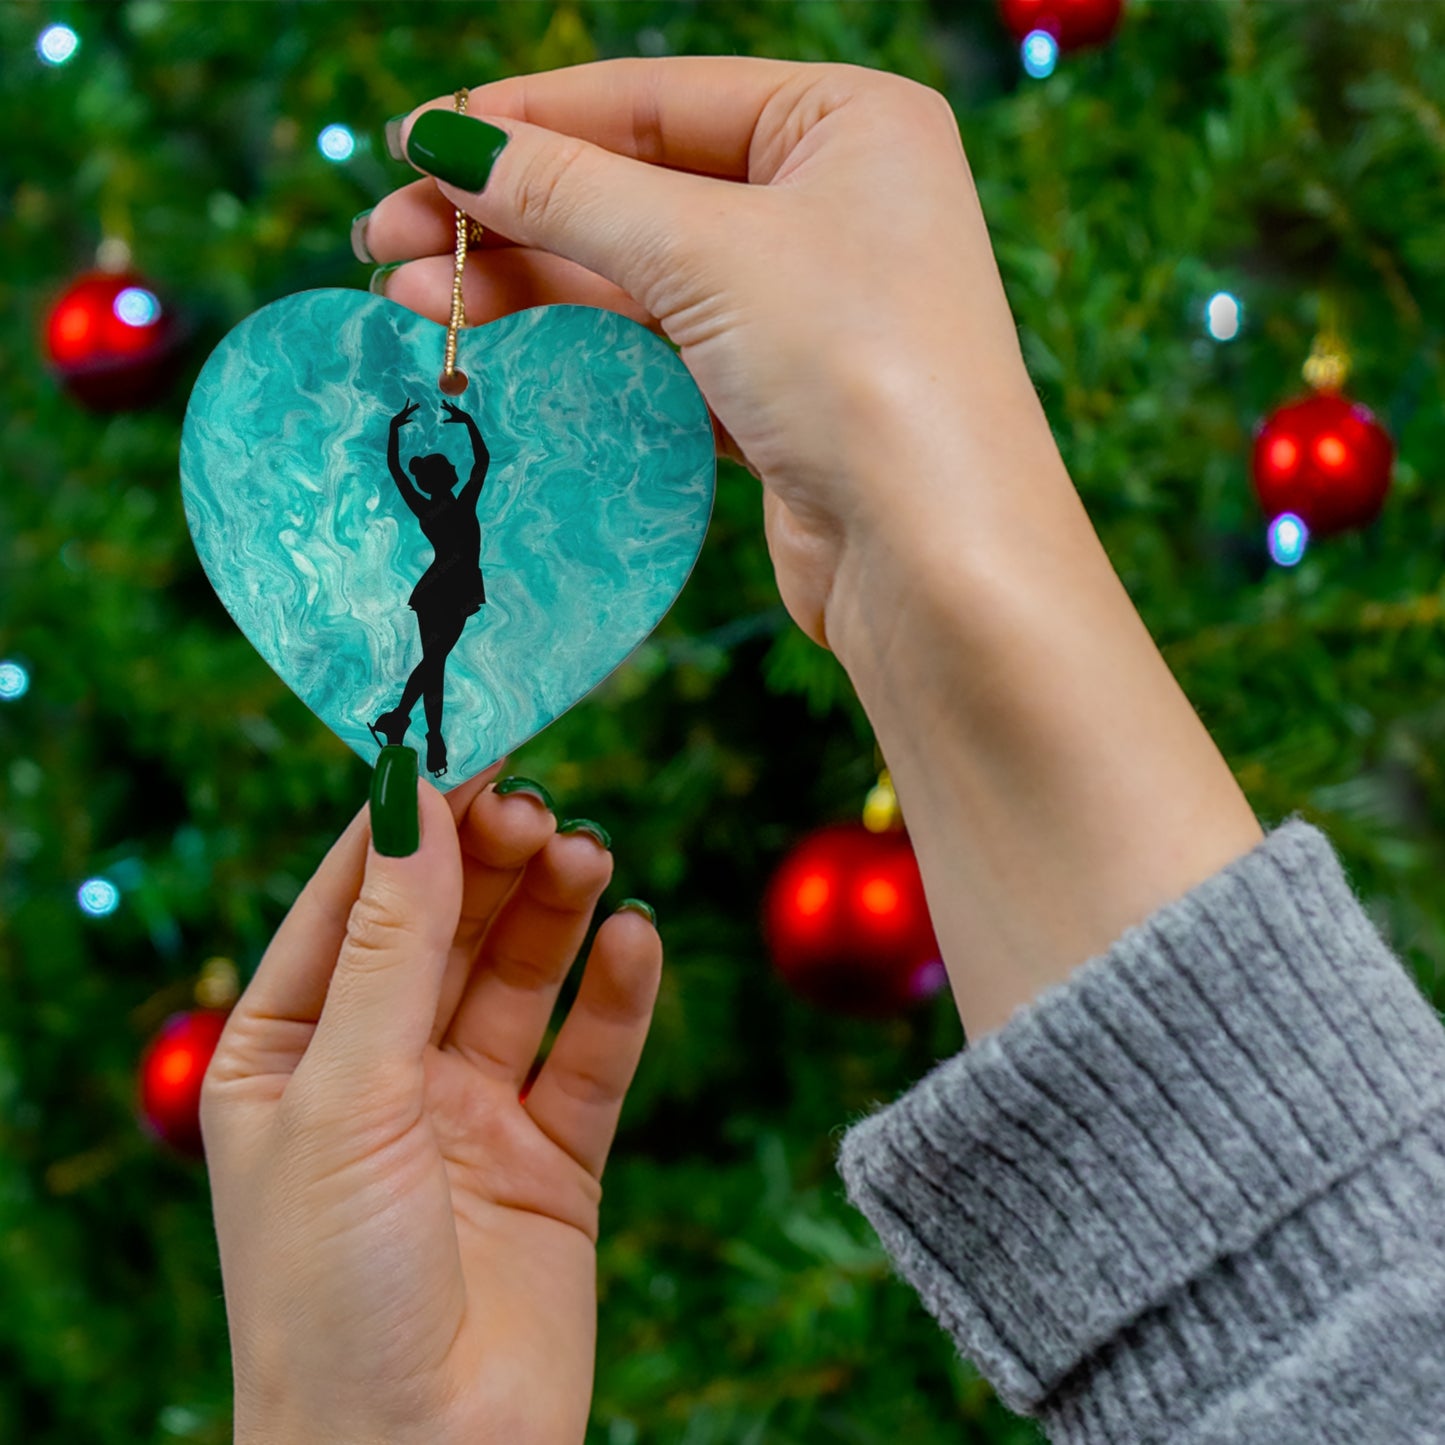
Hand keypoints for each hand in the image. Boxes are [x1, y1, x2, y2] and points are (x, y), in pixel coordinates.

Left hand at [201, 766, 661, 1444]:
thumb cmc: (331, 1294)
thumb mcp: (346, 1096)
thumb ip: (391, 947)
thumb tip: (413, 798)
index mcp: (289, 1053)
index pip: (350, 902)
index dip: (407, 822)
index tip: (466, 741)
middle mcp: (379, 1072)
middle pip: (446, 928)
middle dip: (490, 862)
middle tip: (539, 807)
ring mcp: (469, 1114)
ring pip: (521, 978)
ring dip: (555, 911)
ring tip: (589, 856)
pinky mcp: (552, 1160)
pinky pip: (591, 1056)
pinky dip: (617, 995)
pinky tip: (635, 941)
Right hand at [362, 61, 1262, 1042]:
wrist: (937, 560)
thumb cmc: (857, 369)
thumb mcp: (704, 252)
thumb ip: (568, 191)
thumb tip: (444, 142)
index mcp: (847, 124)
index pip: (656, 98)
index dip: (528, 120)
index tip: (415, 144)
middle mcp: (833, 204)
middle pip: (637, 188)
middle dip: (509, 214)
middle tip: (386, 238)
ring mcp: (807, 306)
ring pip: (639, 275)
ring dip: (527, 284)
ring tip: (411, 297)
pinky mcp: (779, 395)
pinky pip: (659, 348)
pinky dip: (580, 345)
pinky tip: (495, 345)